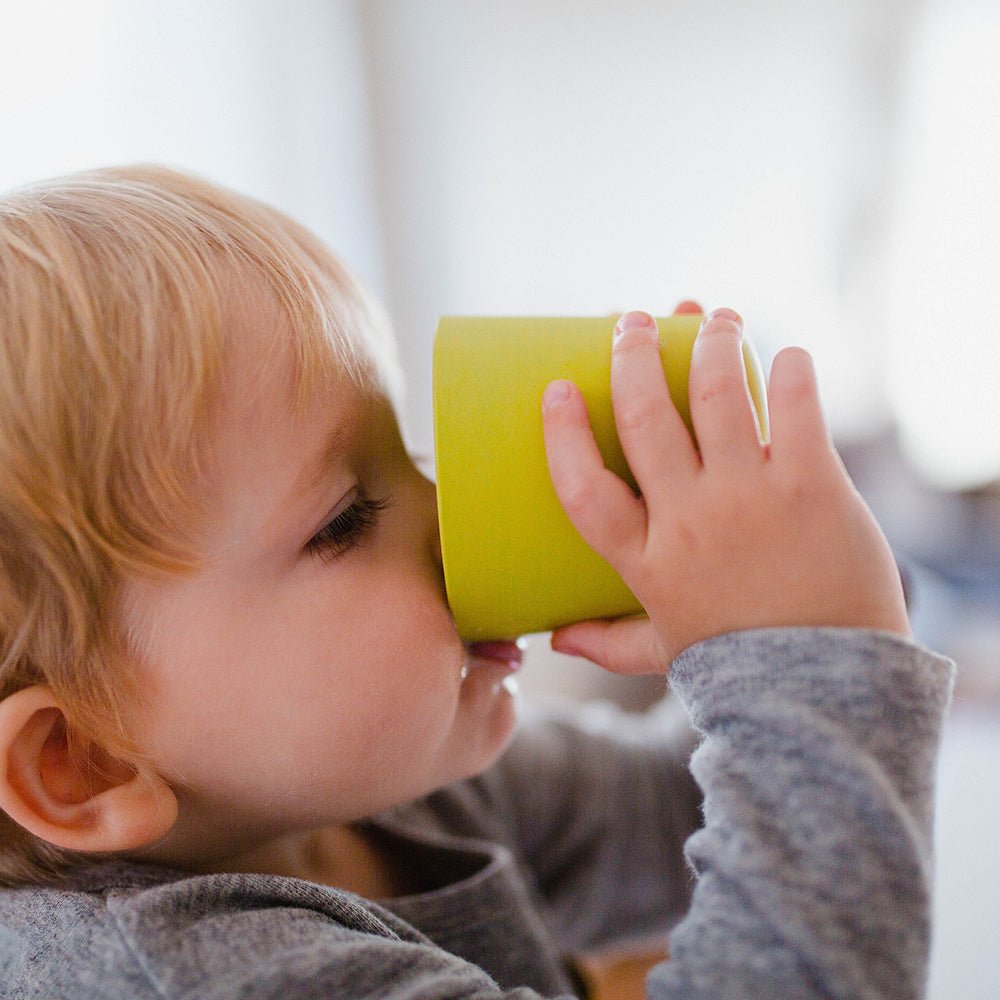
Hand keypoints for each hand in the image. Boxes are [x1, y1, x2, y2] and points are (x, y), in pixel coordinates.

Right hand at [541, 306, 910, 674]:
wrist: (829, 690)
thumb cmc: (739, 668)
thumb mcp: (662, 652)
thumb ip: (606, 641)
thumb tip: (555, 639)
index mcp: (646, 559)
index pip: (584, 486)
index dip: (564, 431)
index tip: (558, 388)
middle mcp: (689, 521)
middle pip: (645, 418)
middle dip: (633, 356)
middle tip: (633, 322)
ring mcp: (751, 499)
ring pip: (716, 395)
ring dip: (711, 343)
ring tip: (714, 318)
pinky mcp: (813, 487)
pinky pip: (796, 409)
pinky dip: (790, 371)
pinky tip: (787, 355)